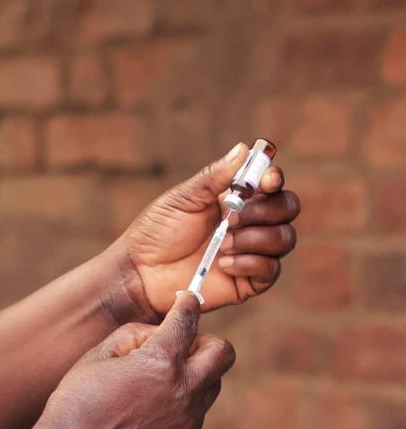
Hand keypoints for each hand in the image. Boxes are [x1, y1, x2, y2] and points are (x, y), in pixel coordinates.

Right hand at [40, 292, 234, 428]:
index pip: (187, 321)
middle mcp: (183, 389)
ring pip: (212, 383)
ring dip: (195, 372)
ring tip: (157, 378)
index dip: (188, 304)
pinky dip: (181, 400)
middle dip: (205, 340)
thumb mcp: (99, 354)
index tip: (189, 299)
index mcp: (160, 361)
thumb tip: (157, 335)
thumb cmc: (79, 399)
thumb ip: (134, 335)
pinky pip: (196, 411)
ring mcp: (187, 418)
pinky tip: (148, 405)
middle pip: (223, 353)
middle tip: (179, 345)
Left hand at [114, 142, 300, 318]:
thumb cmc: (157, 232)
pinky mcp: (249, 280)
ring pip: (285, 238)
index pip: (271, 183)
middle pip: (287, 208)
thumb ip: (214, 177)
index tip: (265, 181)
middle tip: (231, 219)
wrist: (141, 272)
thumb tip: (244, 148)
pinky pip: (272, 269)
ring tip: (222, 244)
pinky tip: (224, 264)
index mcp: (235, 198)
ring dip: (255, 238)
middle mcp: (250, 222)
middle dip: (266, 210)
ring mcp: (251, 251)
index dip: (274, 178)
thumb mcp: (183, 199)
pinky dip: (251, 263)